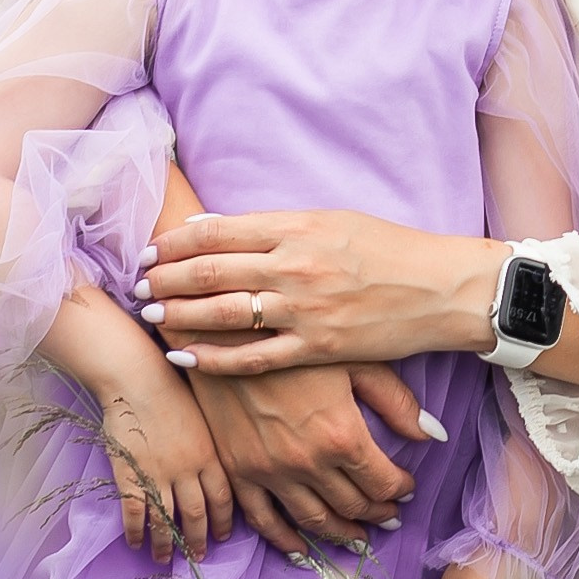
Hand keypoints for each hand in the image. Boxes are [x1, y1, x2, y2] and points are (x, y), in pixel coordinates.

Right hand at [96, 360, 233, 566]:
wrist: (136, 377)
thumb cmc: (171, 388)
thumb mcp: (204, 416)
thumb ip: (209, 445)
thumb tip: (211, 466)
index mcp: (210, 454)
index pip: (224, 498)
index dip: (224, 521)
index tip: (224, 535)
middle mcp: (188, 469)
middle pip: (197, 515)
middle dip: (199, 539)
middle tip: (199, 556)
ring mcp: (159, 474)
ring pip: (167, 520)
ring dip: (168, 544)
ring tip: (165, 558)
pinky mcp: (132, 475)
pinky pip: (136, 513)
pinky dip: (136, 532)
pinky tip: (135, 542)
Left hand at [136, 210, 503, 370]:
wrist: (440, 288)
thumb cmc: (388, 249)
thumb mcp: (331, 220)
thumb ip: (274, 226)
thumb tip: (213, 228)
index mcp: (297, 226)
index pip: (217, 231)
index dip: (175, 241)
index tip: (150, 249)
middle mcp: (294, 265)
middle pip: (210, 271)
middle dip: (165, 276)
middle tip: (138, 282)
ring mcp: (304, 309)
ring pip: (222, 313)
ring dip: (178, 313)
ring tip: (151, 313)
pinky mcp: (317, 348)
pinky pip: (251, 357)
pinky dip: (212, 358)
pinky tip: (185, 357)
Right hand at [188, 361, 427, 553]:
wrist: (226, 334)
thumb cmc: (296, 342)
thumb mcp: (356, 359)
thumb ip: (396, 401)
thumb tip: (433, 435)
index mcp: (342, 436)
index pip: (383, 482)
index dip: (401, 489)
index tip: (407, 487)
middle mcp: (308, 463)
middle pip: (353, 505)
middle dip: (378, 513)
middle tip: (389, 514)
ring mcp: (270, 472)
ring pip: (315, 520)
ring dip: (341, 533)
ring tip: (359, 537)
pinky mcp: (240, 472)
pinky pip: (264, 521)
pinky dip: (285, 541)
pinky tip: (302, 549)